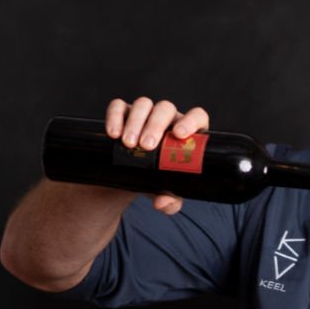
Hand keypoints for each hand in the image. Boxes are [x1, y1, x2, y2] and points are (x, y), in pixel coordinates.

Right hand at [105, 97, 209, 214]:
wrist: (132, 176)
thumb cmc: (159, 179)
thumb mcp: (166, 191)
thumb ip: (170, 201)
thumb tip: (163, 203)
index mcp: (187, 134)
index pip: (197, 117)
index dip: (191, 121)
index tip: (179, 134)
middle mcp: (169, 119)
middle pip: (166, 109)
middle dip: (156, 125)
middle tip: (146, 146)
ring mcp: (146, 113)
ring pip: (144, 105)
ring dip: (135, 122)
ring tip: (128, 144)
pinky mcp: (123, 113)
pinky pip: (119, 106)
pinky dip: (115, 116)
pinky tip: (112, 133)